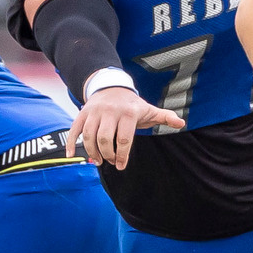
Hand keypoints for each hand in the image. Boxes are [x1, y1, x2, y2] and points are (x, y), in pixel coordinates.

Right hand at [66, 87, 184, 169]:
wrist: (111, 87)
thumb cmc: (132, 104)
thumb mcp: (149, 109)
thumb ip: (165, 116)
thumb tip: (181, 123)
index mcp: (128, 113)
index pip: (123, 139)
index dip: (121, 155)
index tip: (120, 166)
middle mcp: (110, 111)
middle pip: (104, 139)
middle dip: (107, 154)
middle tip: (110, 161)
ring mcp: (94, 112)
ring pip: (88, 136)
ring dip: (91, 152)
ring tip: (97, 161)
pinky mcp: (82, 114)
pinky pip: (74, 130)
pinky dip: (71, 144)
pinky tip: (73, 156)